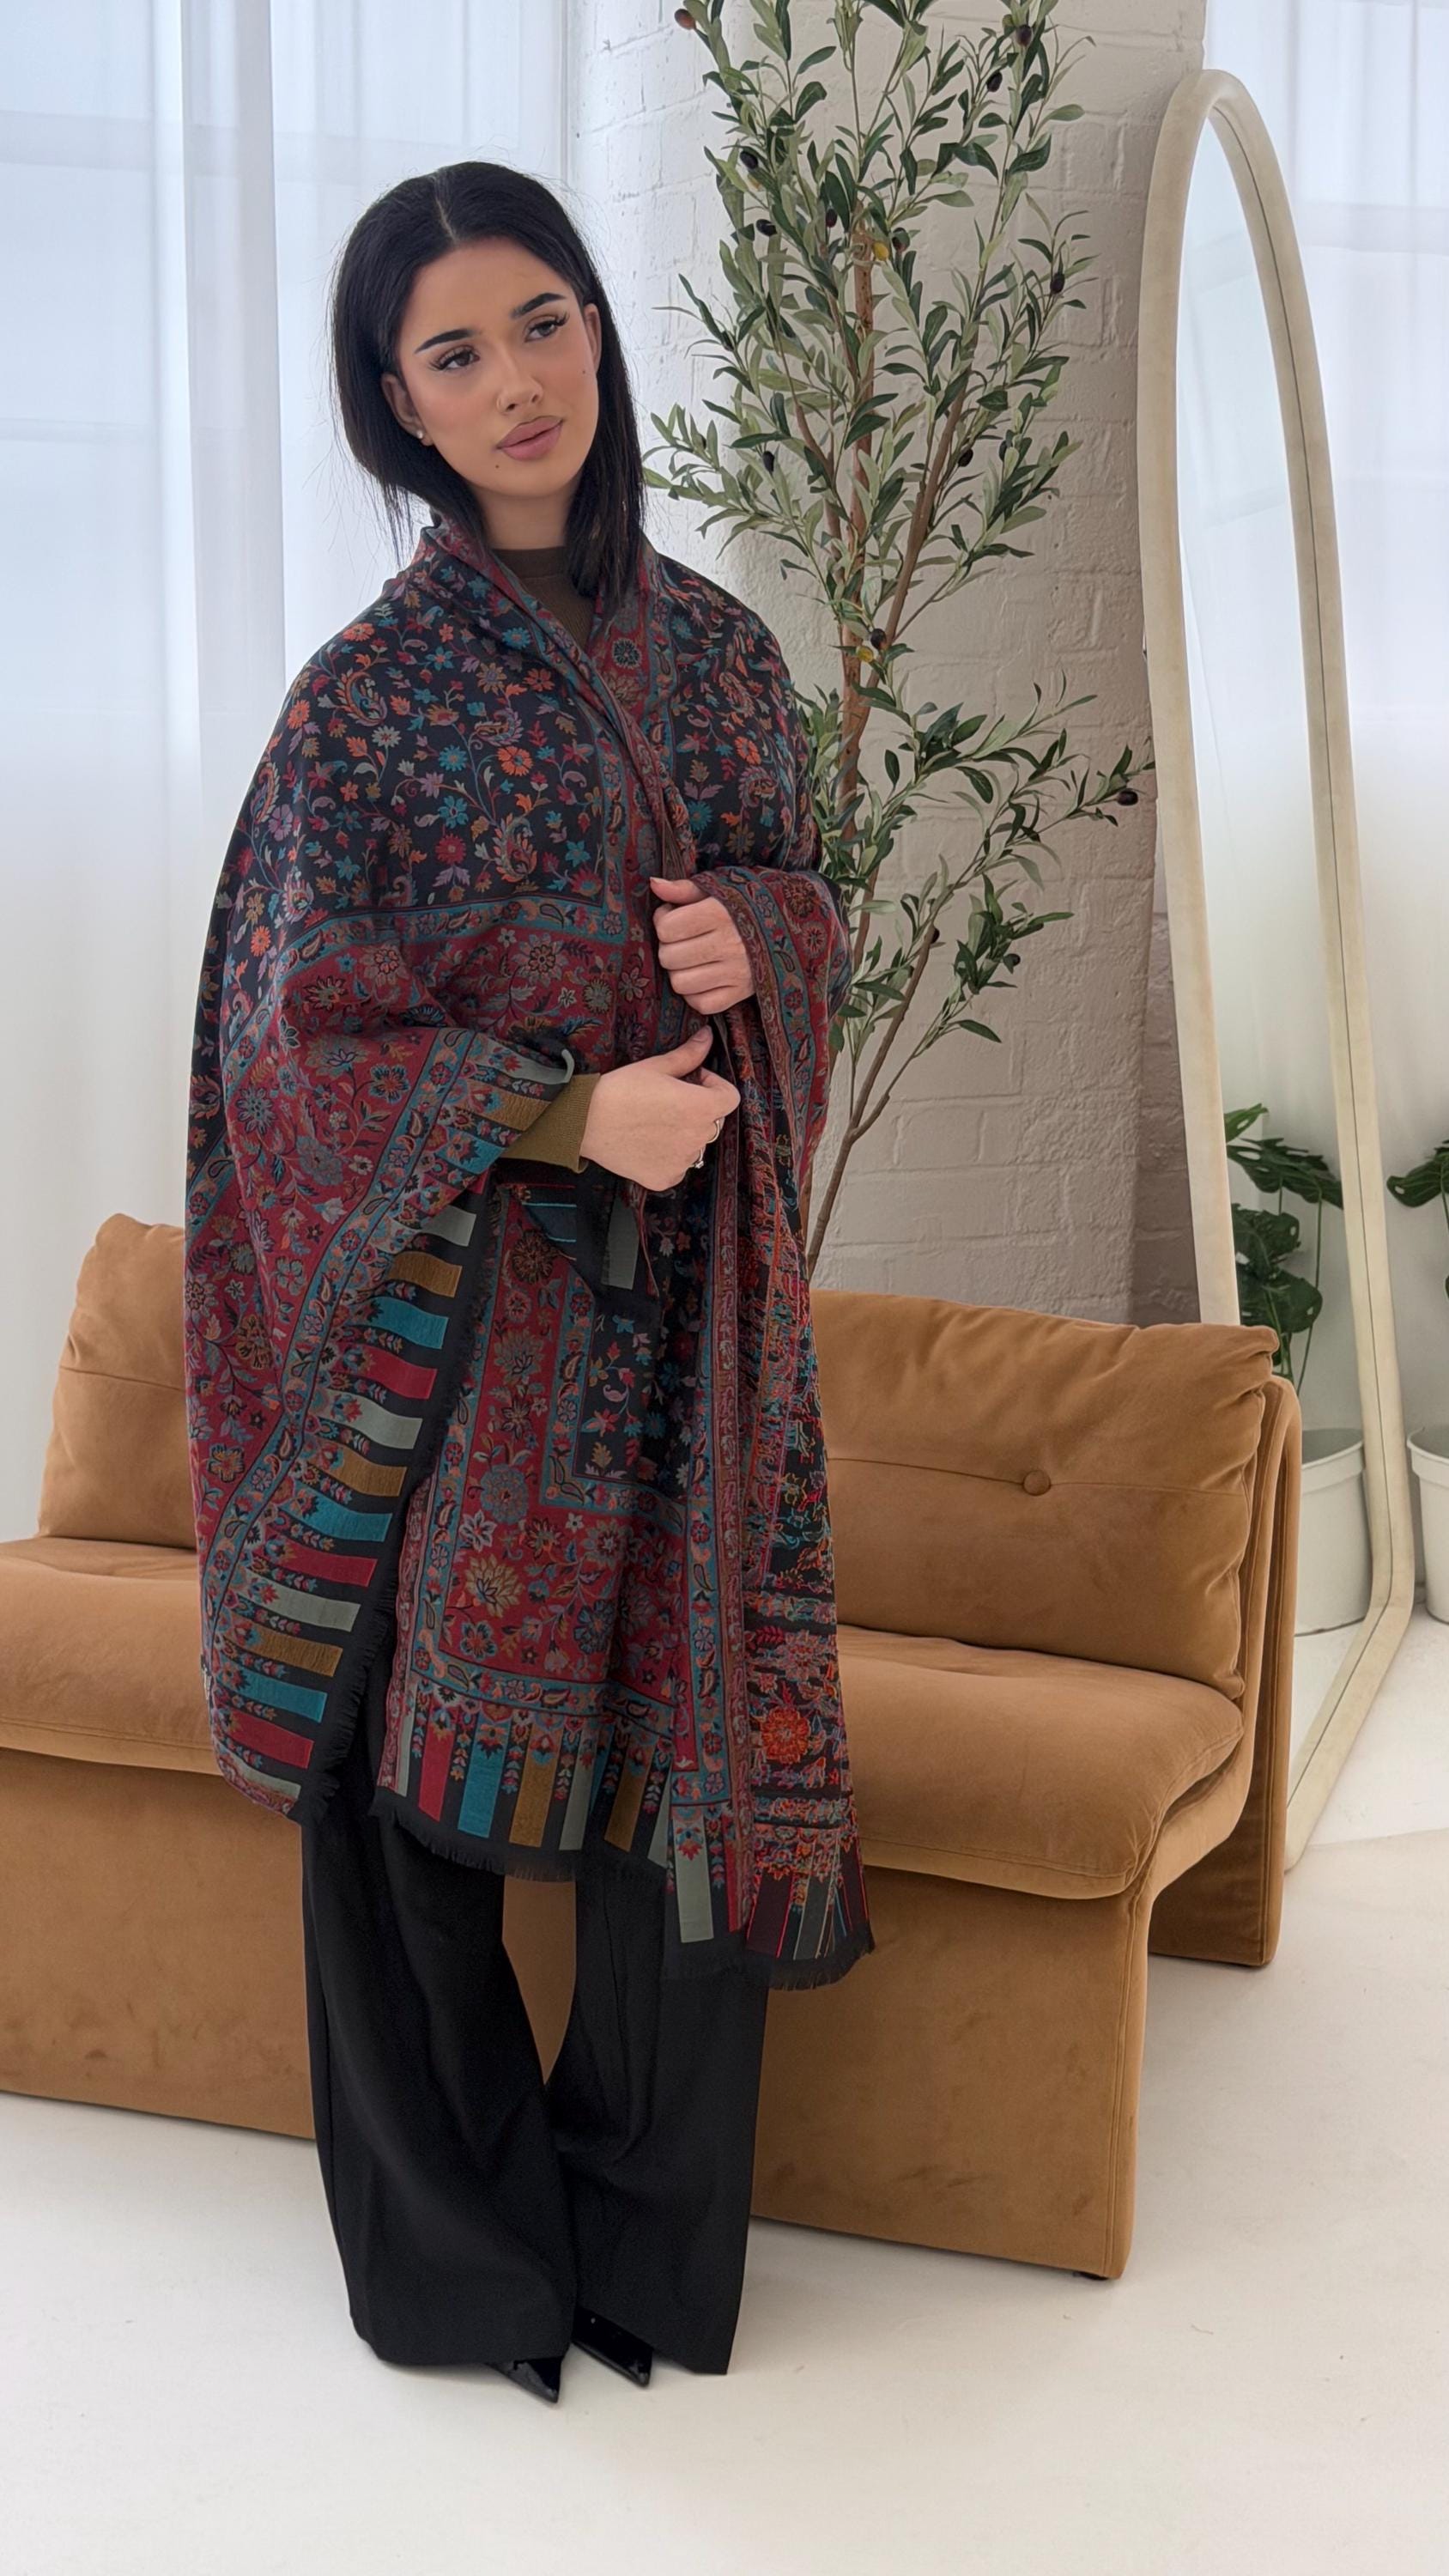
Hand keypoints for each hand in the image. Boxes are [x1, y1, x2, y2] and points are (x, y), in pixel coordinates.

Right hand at [579, 1024, 740, 1190]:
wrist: (585, 1121)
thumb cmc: (620, 1090)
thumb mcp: (656, 1067)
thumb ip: (689, 1055)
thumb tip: (707, 1037)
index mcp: (700, 1108)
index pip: (730, 1098)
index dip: (715, 1085)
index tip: (694, 1081)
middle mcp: (697, 1138)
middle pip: (712, 1121)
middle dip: (697, 1108)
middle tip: (667, 1100)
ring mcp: (682, 1162)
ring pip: (694, 1144)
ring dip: (683, 1133)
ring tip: (653, 1122)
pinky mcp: (665, 1178)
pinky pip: (677, 1165)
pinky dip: (668, 1156)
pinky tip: (646, 1142)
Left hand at [649, 873, 755, 1011]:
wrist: (795, 925)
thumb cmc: (749, 904)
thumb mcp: (721, 888)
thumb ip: (685, 888)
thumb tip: (653, 884)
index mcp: (720, 913)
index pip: (667, 928)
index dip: (663, 921)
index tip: (674, 916)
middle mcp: (729, 945)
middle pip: (669, 957)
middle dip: (669, 947)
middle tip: (681, 939)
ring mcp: (736, 973)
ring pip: (681, 984)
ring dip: (679, 972)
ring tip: (690, 960)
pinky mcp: (742, 993)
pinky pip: (702, 1004)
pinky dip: (695, 994)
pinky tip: (702, 978)